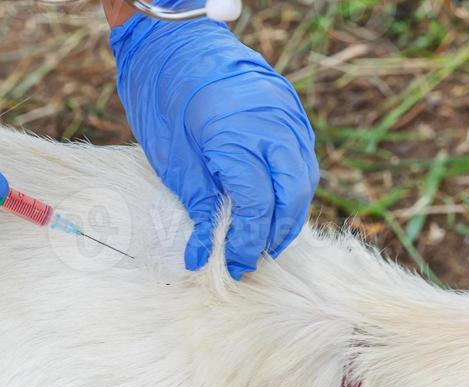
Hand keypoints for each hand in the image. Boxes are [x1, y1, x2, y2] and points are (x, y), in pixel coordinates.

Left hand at [111, 15, 317, 279]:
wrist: (173, 40)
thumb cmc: (164, 96)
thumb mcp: (174, 159)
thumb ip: (200, 205)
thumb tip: (205, 252)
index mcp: (238, 136)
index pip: (257, 206)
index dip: (246, 241)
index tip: (232, 264)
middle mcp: (272, 124)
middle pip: (292, 196)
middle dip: (275, 234)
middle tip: (251, 259)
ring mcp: (287, 114)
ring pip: (304, 179)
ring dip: (288, 215)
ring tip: (264, 240)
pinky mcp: (291, 109)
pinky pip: (302, 158)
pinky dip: (291, 187)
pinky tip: (273, 206)